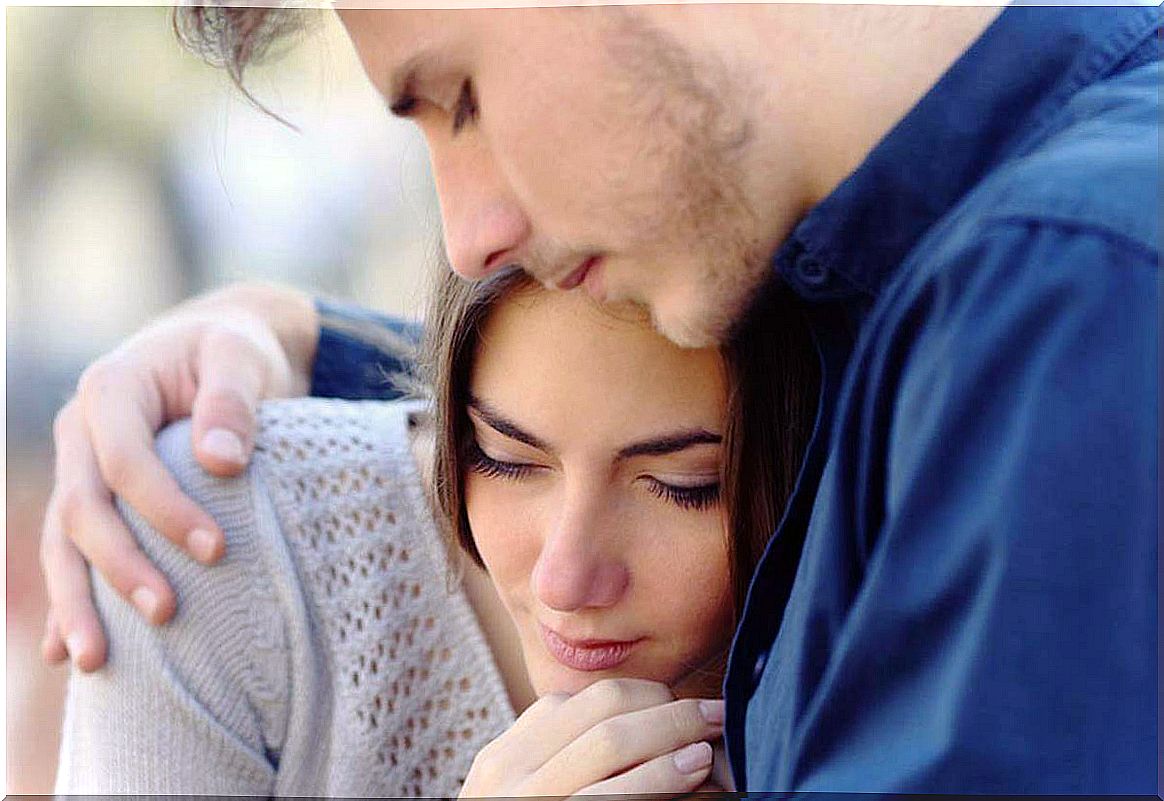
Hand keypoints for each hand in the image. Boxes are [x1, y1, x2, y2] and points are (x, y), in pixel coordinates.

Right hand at [40, 282, 317, 670]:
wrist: (217, 347)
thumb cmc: (235, 350)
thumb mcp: (240, 356)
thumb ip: (232, 400)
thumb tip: (222, 462)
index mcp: (112, 389)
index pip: (126, 460)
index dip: (165, 509)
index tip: (217, 551)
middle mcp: (80, 431)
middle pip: (83, 508)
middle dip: (119, 566)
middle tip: (166, 614)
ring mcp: (78, 467)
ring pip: (62, 541)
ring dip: (76, 602)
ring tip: (92, 661)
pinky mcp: (92, 496)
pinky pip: (69, 553)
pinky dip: (67, 602)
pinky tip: (63, 652)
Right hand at [459, 678, 724, 797]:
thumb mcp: (528, 798)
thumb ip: (566, 764)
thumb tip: (649, 728)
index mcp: (505, 756)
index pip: (583, 701)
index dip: (643, 697)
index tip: (681, 708)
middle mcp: (509, 772)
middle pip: (603, 710)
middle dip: (668, 706)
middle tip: (714, 714)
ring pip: (610, 742)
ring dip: (671, 733)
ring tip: (709, 744)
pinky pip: (611, 796)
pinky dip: (658, 776)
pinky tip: (692, 773)